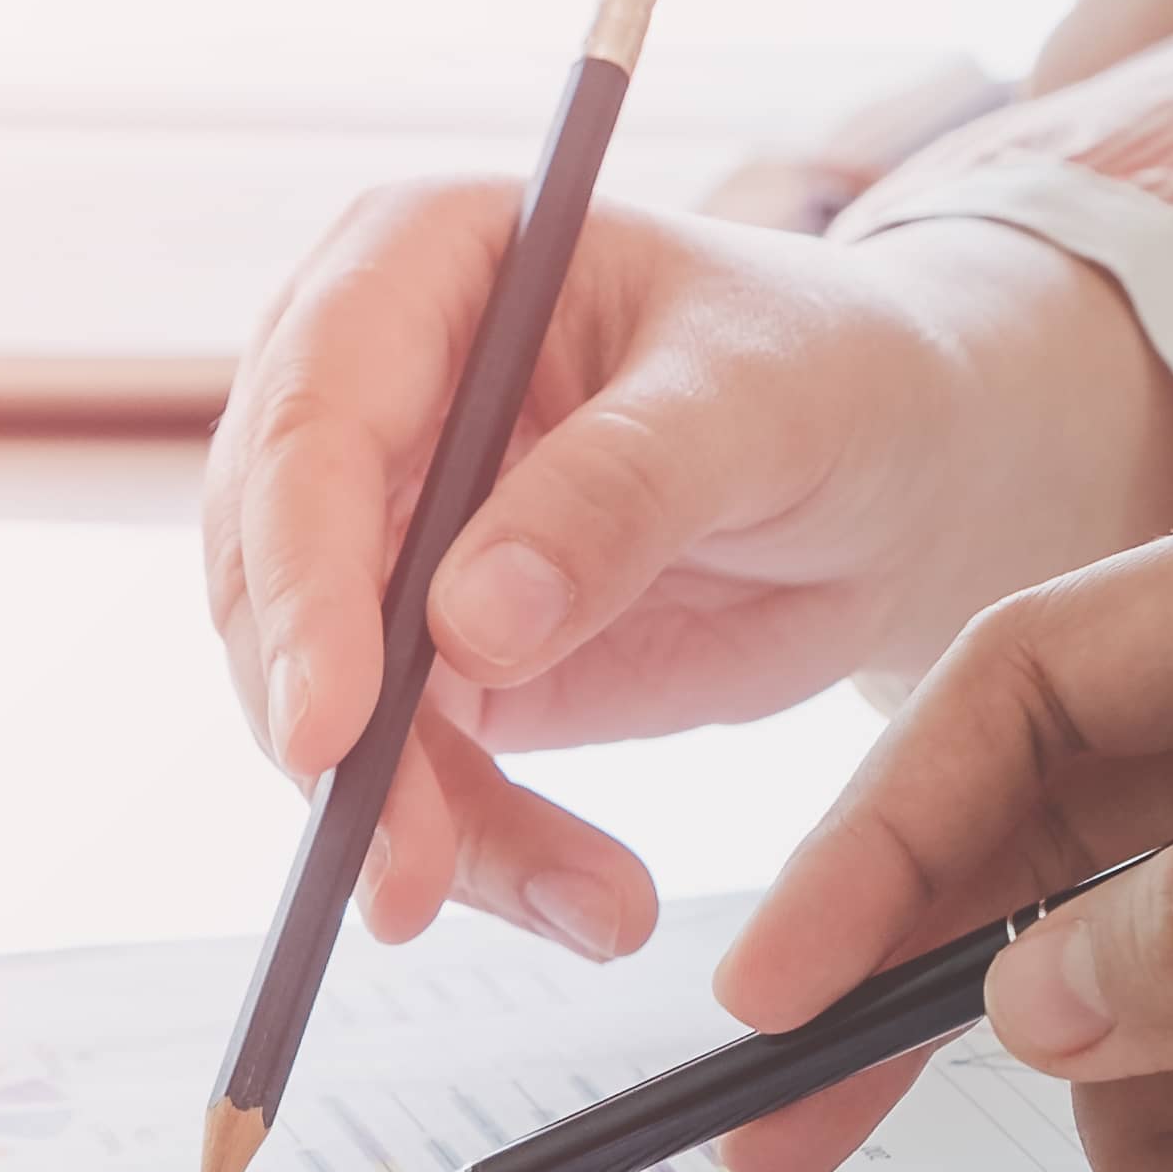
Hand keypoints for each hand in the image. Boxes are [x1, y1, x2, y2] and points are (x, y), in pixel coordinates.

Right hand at [205, 192, 1172, 952]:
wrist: (894, 468)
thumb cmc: (832, 372)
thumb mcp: (756, 403)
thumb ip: (618, 493)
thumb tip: (464, 627)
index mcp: (414, 262)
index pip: (308, 422)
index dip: (302, 583)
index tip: (331, 730)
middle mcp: (361, 393)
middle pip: (277, 584)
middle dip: (343, 749)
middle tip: (412, 879)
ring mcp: (379, 534)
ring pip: (327, 706)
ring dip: (422, 829)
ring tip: (590, 909)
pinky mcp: (423, 659)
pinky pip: (410, 775)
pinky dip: (484, 852)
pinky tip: (591, 905)